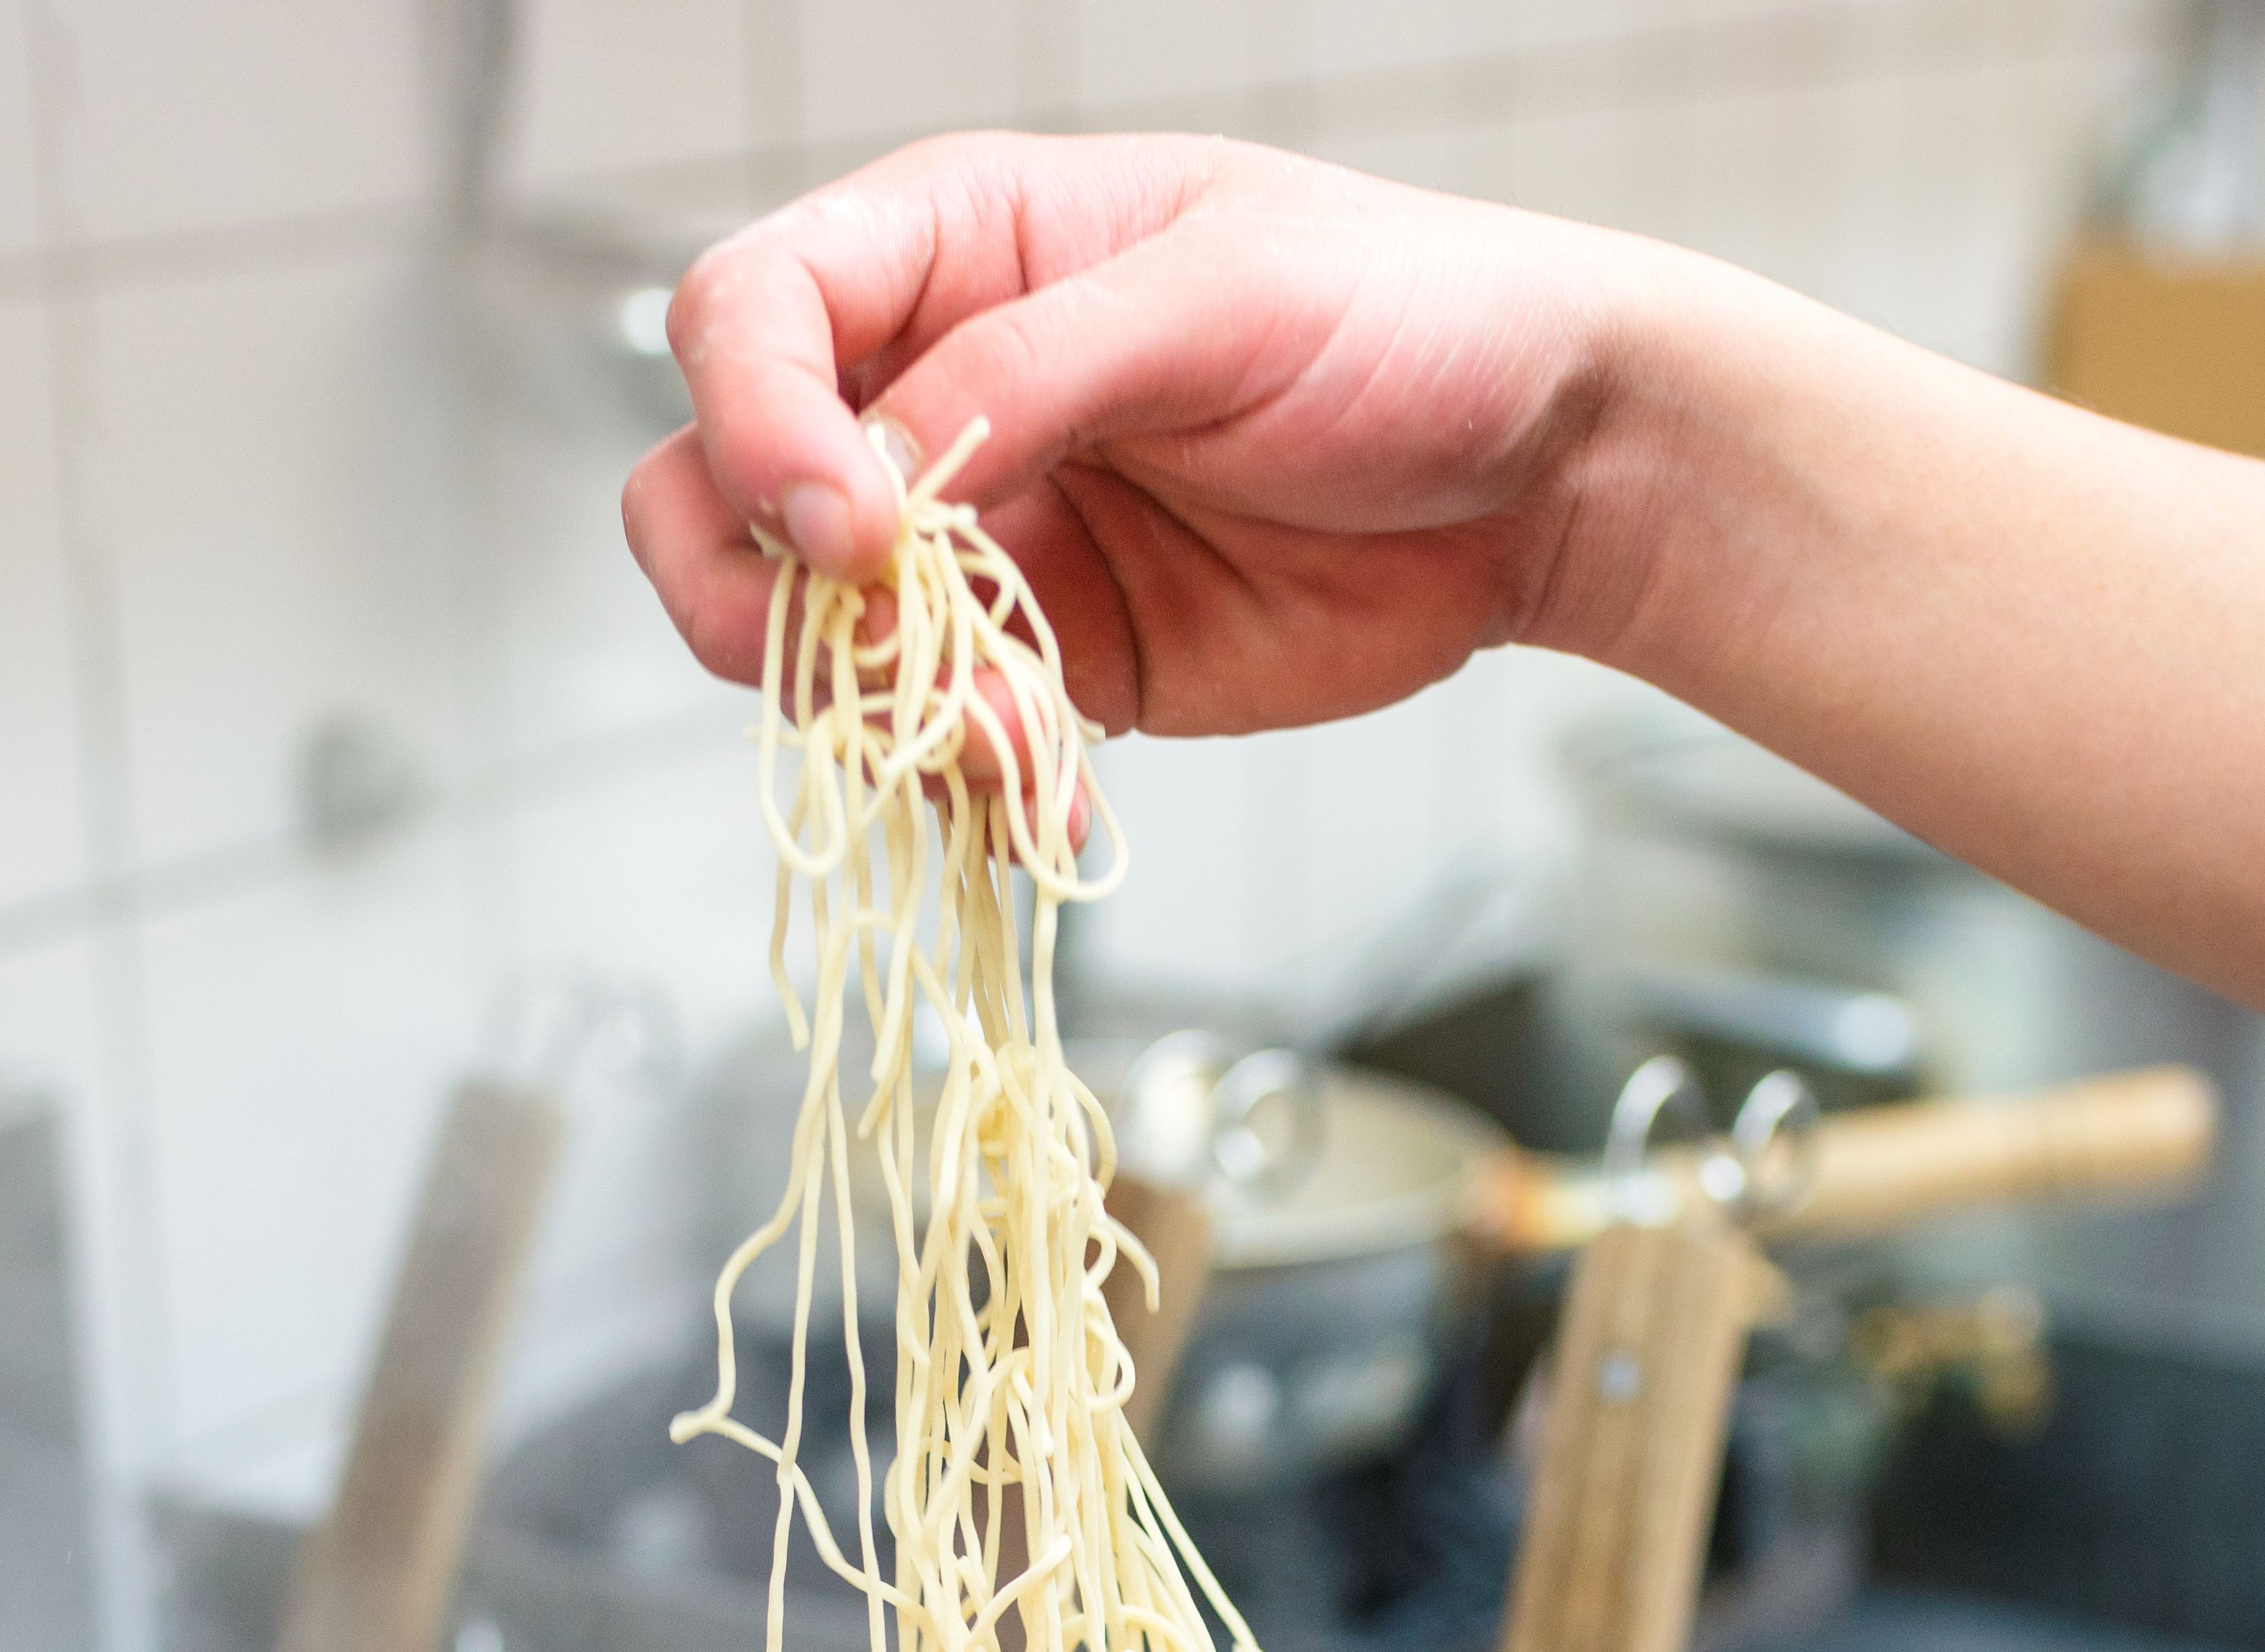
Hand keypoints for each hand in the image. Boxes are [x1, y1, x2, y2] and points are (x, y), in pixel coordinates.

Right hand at [622, 134, 1664, 737]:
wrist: (1548, 473)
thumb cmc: (1412, 322)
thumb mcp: (1225, 298)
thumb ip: (1034, 370)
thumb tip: (882, 465)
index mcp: (956, 247)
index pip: (751, 317)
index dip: (754, 423)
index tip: (844, 527)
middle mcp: (934, 392)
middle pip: (716, 495)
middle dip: (751, 595)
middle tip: (872, 652)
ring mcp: (981, 538)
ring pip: (807, 643)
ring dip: (876, 714)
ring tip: (1018, 739)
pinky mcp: (1045, 660)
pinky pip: (934, 737)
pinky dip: (965, 783)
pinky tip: (1051, 792)